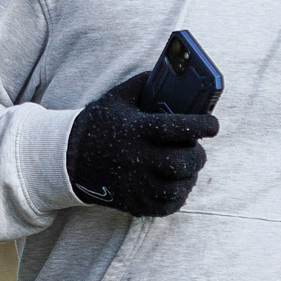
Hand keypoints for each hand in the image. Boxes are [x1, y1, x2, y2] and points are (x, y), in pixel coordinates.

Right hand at [66, 73, 217, 217]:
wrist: (68, 160)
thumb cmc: (98, 125)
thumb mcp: (117, 98)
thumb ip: (145, 84)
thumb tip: (172, 74)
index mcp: (137, 130)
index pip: (181, 128)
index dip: (203, 126)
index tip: (212, 126)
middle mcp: (138, 159)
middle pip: (182, 162)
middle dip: (198, 155)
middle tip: (197, 150)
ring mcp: (136, 185)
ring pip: (178, 187)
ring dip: (190, 176)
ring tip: (187, 167)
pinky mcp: (134, 204)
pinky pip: (168, 207)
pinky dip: (179, 196)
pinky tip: (176, 184)